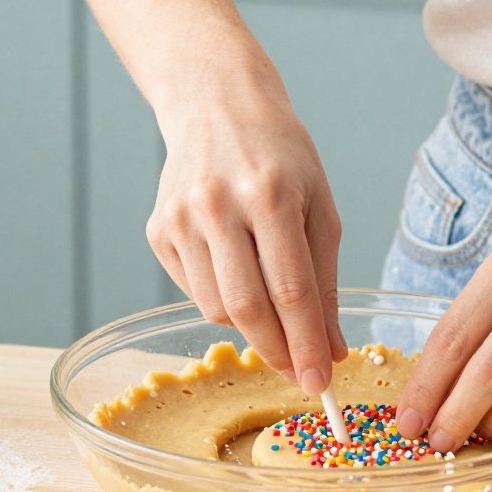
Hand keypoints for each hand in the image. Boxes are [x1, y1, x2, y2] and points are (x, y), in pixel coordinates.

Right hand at [148, 85, 345, 395]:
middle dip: (278, 352)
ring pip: (216, 308)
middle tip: (301, 375)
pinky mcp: (157, 229)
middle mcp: (217, 205)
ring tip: (275, 312)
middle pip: (246, 307)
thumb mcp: (319, 207)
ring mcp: (180, 218)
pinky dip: (223, 301)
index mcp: (269, 194)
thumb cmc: (280, 157)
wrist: (217, 106)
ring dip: (252, 328)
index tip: (321, 384)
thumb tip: (333, 350)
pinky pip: (194, 292)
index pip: (291, 289)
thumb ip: (326, 281)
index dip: (307, 344)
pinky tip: (239, 274)